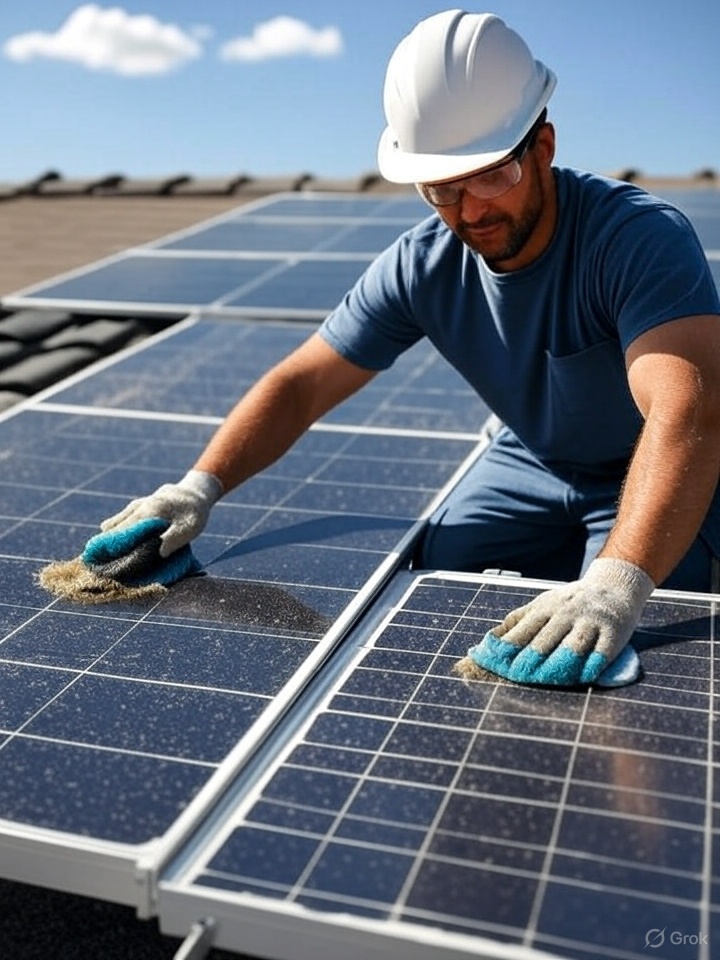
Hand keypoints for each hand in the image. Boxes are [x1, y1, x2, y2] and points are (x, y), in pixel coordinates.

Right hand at [101, 470, 222, 556]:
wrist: (195, 493)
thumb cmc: (194, 512)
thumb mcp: (191, 527)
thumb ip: (175, 538)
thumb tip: (159, 553)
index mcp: (150, 511)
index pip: (126, 530)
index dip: (114, 544)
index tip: (101, 557)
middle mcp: (139, 507)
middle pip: (116, 527)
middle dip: (106, 543)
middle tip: (94, 559)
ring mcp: (136, 506)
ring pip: (116, 522)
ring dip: (109, 536)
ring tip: (97, 552)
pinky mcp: (137, 508)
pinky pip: (121, 520)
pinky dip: (115, 530)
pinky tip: (108, 540)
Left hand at [464, 558, 654, 685]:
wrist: (613, 586)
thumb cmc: (570, 602)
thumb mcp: (542, 604)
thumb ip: (517, 622)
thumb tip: (488, 642)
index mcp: (546, 608)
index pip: (523, 630)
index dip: (508, 648)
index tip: (493, 662)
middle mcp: (567, 614)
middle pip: (545, 640)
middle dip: (529, 660)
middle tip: (515, 676)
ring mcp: (590, 623)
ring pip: (572, 646)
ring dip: (557, 665)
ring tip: (544, 680)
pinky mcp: (614, 633)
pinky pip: (602, 652)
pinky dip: (592, 665)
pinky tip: (582, 677)